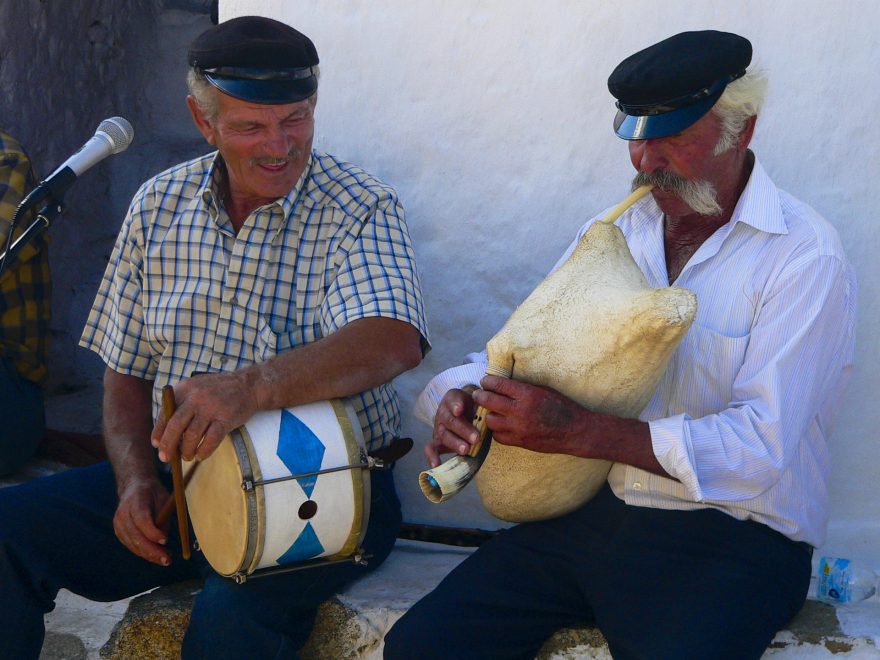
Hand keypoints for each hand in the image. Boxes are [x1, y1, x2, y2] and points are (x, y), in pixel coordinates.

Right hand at [113, 478, 171, 565]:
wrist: (134, 487)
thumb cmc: (153, 493)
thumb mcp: (163, 498)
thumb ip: (163, 517)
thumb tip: (164, 540)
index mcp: (134, 501)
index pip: (141, 520)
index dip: (152, 532)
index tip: (165, 541)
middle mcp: (122, 514)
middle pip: (136, 536)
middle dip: (152, 550)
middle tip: (167, 560)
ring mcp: (118, 525)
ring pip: (133, 544)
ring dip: (150, 555)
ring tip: (166, 560)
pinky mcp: (119, 533)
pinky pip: (132, 546)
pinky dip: (144, 552)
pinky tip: (157, 556)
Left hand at [151, 370, 258, 462]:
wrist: (248, 385)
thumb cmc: (218, 391)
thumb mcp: (195, 389)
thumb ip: (180, 405)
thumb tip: (165, 434)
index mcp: (184, 389)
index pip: (165, 413)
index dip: (159, 431)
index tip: (157, 444)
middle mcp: (196, 397)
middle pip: (175, 425)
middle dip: (168, 444)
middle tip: (165, 458)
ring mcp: (211, 408)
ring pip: (192, 435)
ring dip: (186, 450)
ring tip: (187, 456)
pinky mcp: (226, 419)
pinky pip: (211, 440)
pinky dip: (204, 451)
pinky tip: (200, 455)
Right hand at [426, 387, 480, 466]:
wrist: (465, 411)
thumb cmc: (474, 406)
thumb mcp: (479, 400)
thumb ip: (484, 406)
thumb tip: (493, 414)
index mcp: (453, 398)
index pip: (453, 399)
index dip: (455, 405)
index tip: (459, 410)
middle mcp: (443, 412)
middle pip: (451, 421)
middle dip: (463, 430)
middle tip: (476, 438)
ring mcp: (439, 427)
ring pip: (444, 435)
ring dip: (455, 443)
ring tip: (466, 450)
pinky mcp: (436, 441)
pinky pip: (430, 448)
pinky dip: (432, 456)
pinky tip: (437, 464)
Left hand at [474, 375, 588, 453]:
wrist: (575, 431)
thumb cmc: (561, 406)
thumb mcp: (543, 390)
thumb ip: (522, 388)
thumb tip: (502, 384)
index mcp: (528, 394)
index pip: (498, 385)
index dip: (488, 382)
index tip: (485, 381)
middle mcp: (521, 410)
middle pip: (488, 402)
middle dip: (480, 396)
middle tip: (478, 394)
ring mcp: (519, 428)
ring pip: (490, 421)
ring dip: (488, 415)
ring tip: (490, 411)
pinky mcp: (520, 442)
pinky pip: (498, 437)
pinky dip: (497, 431)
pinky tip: (501, 426)